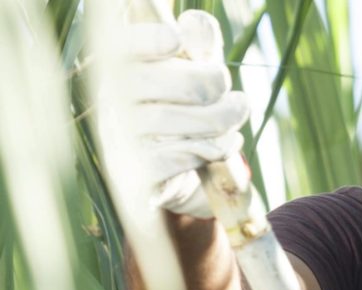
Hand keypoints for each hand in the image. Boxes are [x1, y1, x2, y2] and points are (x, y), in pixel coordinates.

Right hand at [123, 10, 248, 217]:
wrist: (174, 181)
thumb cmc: (185, 117)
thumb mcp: (194, 77)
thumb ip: (199, 49)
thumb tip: (195, 23)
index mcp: (121, 68)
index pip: (123, 46)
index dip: (146, 40)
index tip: (175, 40)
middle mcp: (111, 100)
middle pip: (161, 80)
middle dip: (211, 84)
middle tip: (238, 98)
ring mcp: (118, 138)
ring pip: (171, 119)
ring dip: (219, 120)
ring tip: (235, 120)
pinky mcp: (135, 174)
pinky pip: (177, 155)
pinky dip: (211, 150)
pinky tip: (221, 148)